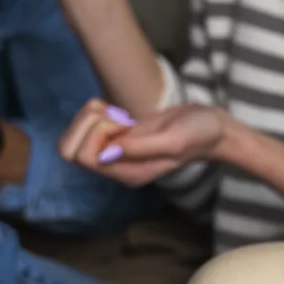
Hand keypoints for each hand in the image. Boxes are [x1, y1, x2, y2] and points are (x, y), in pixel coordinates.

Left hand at [57, 98, 229, 185]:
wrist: (213, 128)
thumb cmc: (198, 134)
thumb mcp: (175, 140)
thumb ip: (141, 147)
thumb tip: (107, 150)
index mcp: (128, 173)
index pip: (84, 158)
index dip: (95, 135)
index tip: (123, 125)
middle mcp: (117, 166)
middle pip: (70, 151)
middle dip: (86, 125)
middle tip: (114, 116)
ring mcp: (116, 151)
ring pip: (76, 138)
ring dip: (90, 117)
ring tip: (116, 112)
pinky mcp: (118, 136)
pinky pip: (88, 127)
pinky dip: (95, 112)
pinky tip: (116, 110)